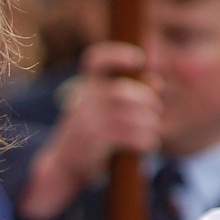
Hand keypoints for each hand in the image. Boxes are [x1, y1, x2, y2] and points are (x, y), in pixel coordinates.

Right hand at [17, 42, 164, 219]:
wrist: (62, 165)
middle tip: (156, 110)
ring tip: (153, 131)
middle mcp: (85, 101)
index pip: (97, 60)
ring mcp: (88, 122)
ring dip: (149, 124)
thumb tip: (156, 82)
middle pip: (123, 91)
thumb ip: (129, 94)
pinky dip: (145, 140)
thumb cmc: (90, 134)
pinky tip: (147, 145)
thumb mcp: (103, 110)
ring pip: (131, 116)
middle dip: (147, 100)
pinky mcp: (94, 143)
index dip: (118, 54)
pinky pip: (129, 137)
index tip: (139, 58)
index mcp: (87, 87)